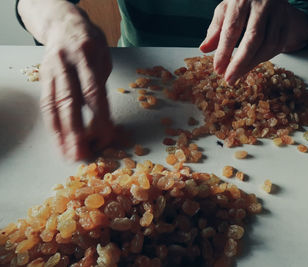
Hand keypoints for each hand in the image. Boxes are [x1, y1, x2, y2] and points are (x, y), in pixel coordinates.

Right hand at [18, 0, 113, 159]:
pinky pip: (46, 103)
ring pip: (54, 105)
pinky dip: (52, 124)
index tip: (107, 137)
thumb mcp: (103, 58)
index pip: (93, 92)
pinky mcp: (43, 77)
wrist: (63, 23)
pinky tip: (58, 139)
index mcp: (86, 56)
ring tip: (67, 154)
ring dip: (61, 133)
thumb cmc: (90, 43)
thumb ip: (101, 85)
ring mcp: (51, 71)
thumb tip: (102, 118)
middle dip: (76, 131)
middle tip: (82, 154)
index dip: (99, 116)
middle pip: (70, 101)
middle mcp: (65, 64)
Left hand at [200, 0, 307, 84]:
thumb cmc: (243, 1)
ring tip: (238, 74)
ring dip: (252, 63)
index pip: (232, 29)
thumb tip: (204, 49)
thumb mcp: (226, 9)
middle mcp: (262, 4)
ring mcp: (277, 12)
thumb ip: (215, 29)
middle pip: (253, 38)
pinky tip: (252, 64)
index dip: (224, 51)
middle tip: (229, 79)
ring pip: (268, 44)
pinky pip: (277, 45)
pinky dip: (264, 58)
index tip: (218, 69)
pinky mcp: (287, 21)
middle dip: (240, 63)